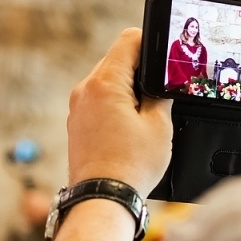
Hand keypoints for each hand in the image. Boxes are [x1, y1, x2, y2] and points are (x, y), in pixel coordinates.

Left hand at [67, 29, 173, 194]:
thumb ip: (160, 94)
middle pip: (116, 60)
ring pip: (106, 82)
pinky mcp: (76, 123)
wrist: (102, 199)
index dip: (150, 42)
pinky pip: (97, 101)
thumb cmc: (131, 166)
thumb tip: (160, 81)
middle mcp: (85, 90)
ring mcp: (77, 107)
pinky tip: (129, 127)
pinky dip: (114, 105)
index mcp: (105, 83)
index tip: (164, 56)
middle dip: (140, 71)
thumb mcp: (159, 125)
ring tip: (145, 114)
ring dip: (127, 90)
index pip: (128, 41)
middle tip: (161, 90)